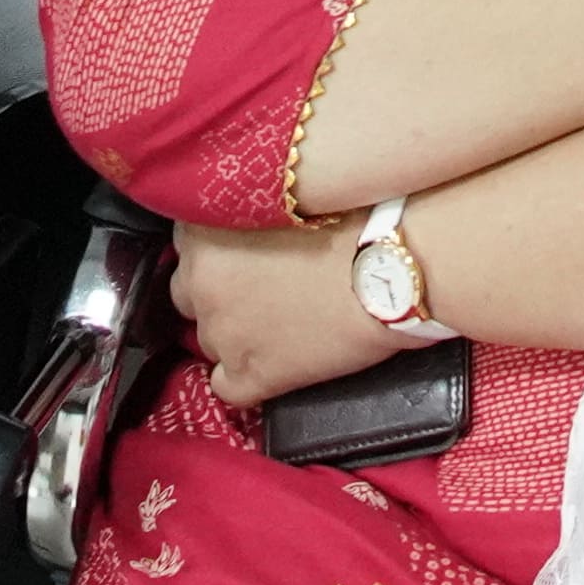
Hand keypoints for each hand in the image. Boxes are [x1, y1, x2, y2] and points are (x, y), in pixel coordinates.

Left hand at [159, 214, 407, 408]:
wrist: (394, 267)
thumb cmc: (357, 220)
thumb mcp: (285, 196)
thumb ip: (246, 208)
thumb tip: (244, 225)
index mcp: (204, 228)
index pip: (189, 246)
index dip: (221, 253)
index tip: (245, 256)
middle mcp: (199, 280)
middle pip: (189, 294)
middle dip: (221, 294)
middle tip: (264, 290)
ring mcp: (221, 332)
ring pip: (209, 339)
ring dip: (236, 334)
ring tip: (279, 326)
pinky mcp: (249, 375)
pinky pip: (226, 387)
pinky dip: (247, 379)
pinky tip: (272, 365)